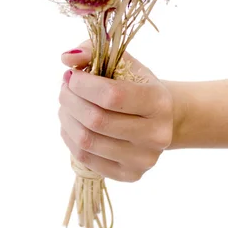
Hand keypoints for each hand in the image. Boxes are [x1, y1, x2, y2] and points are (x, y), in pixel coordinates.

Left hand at [58, 41, 172, 181]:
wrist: (163, 118)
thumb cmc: (138, 86)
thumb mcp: (123, 63)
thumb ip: (94, 51)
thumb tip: (66, 59)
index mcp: (158, 102)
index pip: (112, 96)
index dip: (83, 85)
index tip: (71, 76)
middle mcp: (157, 134)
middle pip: (96, 121)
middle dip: (70, 101)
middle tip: (64, 89)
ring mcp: (144, 159)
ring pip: (87, 142)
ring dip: (66, 119)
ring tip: (65, 105)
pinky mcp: (131, 175)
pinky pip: (86, 159)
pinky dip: (70, 139)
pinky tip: (71, 124)